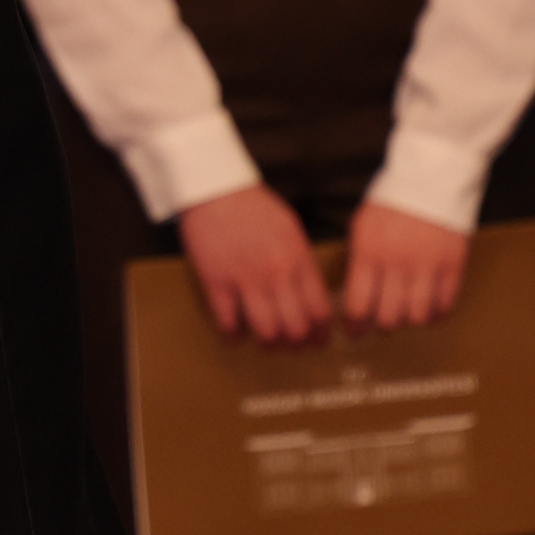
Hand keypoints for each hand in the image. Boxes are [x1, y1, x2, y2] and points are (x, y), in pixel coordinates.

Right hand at [177, 183, 330, 344]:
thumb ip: (302, 263)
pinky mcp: (215, 281)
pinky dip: (233, 335)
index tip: (316, 341)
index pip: (319, 312)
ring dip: (267, 343)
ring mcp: (244, 279)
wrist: (214, 189)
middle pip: (296, 329)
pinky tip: (234, 333)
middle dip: (296, 345)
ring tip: (263, 340)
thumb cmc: (254, 207)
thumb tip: (310, 295)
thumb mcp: (291, 230)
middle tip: (290, 345)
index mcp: (298, 260)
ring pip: (266, 331)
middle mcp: (276, 273)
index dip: (320, 335)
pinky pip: (227, 322)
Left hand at [341, 201, 469, 332]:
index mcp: (368, 252)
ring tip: (406, 312)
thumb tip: (354, 297)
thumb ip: (360, 261)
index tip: (353, 330)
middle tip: (381, 322)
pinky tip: (429, 308)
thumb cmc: (391, 202)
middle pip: (389, 318)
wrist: (432, 177)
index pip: (358, 304)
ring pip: (418, 317)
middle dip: (382, 325)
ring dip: (410, 320)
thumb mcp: (362, 226)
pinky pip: (445, 306)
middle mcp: (397, 263)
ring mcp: (428, 266)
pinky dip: (437, 314)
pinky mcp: (454, 266)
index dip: (354, 325)